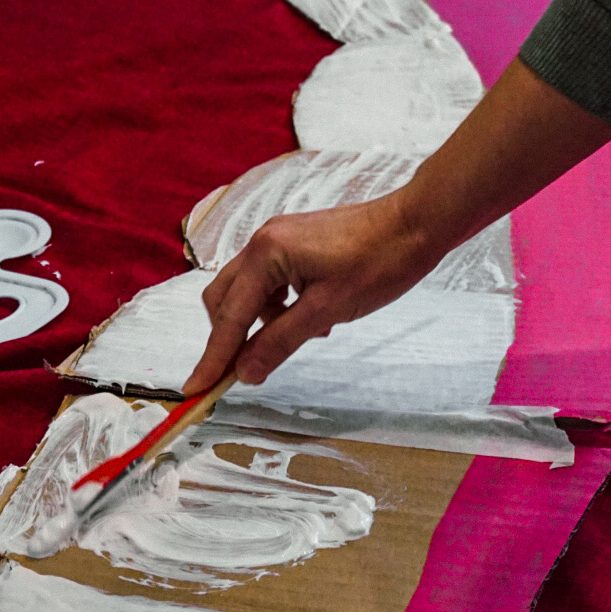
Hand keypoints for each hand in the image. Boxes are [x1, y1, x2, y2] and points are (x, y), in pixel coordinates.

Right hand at [182, 192, 436, 394]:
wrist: (416, 222)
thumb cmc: (379, 261)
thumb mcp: (328, 311)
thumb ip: (280, 341)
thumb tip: (245, 373)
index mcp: (265, 254)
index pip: (228, 318)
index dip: (212, 358)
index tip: (194, 389)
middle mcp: (261, 242)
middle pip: (223, 301)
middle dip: (230, 338)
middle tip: (246, 371)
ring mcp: (276, 240)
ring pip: (246, 293)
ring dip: (260, 323)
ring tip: (307, 333)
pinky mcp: (292, 244)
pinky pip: (268, 283)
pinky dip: (279, 308)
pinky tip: (312, 316)